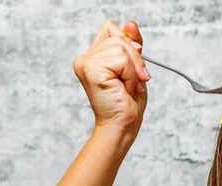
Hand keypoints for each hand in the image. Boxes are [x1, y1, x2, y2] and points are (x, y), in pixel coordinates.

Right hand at [73, 20, 149, 141]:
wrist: (123, 125)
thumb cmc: (127, 102)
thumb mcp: (134, 67)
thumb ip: (132, 45)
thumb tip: (131, 24)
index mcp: (93, 56)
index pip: (111, 28)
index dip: (128, 40)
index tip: (134, 62)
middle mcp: (86, 58)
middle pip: (118, 37)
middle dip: (135, 60)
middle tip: (135, 81)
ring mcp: (86, 63)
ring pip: (121, 47)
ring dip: (133, 70)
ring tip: (127, 87)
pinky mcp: (91, 70)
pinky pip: (121, 59)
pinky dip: (130, 75)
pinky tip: (123, 89)